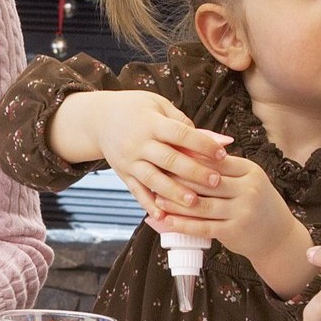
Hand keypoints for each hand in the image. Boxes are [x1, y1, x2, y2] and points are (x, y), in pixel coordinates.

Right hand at [49, 91, 230, 219]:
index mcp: (151, 123)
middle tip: (216, 181)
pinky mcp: (123, 174)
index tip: (222, 154)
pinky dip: (148, 204)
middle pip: (169, 159)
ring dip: (174, 192)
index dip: (202, 144)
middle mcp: (139, 143)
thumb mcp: (158, 105)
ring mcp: (129, 161)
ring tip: (194, 203)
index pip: (180, 134)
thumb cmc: (136, 109)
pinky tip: (162, 216)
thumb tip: (215, 139)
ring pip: (153, 179)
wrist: (99, 119)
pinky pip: (136, 191)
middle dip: (194, 172)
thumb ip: (183, 122)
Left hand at [150, 154, 290, 253]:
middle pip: (205, 181)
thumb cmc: (254, 202)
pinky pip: (202, 226)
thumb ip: (223, 168)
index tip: (166, 156)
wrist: (277, 236)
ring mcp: (243, 211)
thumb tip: (186, 151)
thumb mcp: (246, 179)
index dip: (189, 159)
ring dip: (175, 202)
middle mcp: (248, 189)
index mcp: (249, 170)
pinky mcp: (234, 231)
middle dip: (178, 179)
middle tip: (154, 175)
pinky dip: (181, 224)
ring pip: (201, 205)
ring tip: (156, 198)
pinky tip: (166, 220)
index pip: (214, 161)